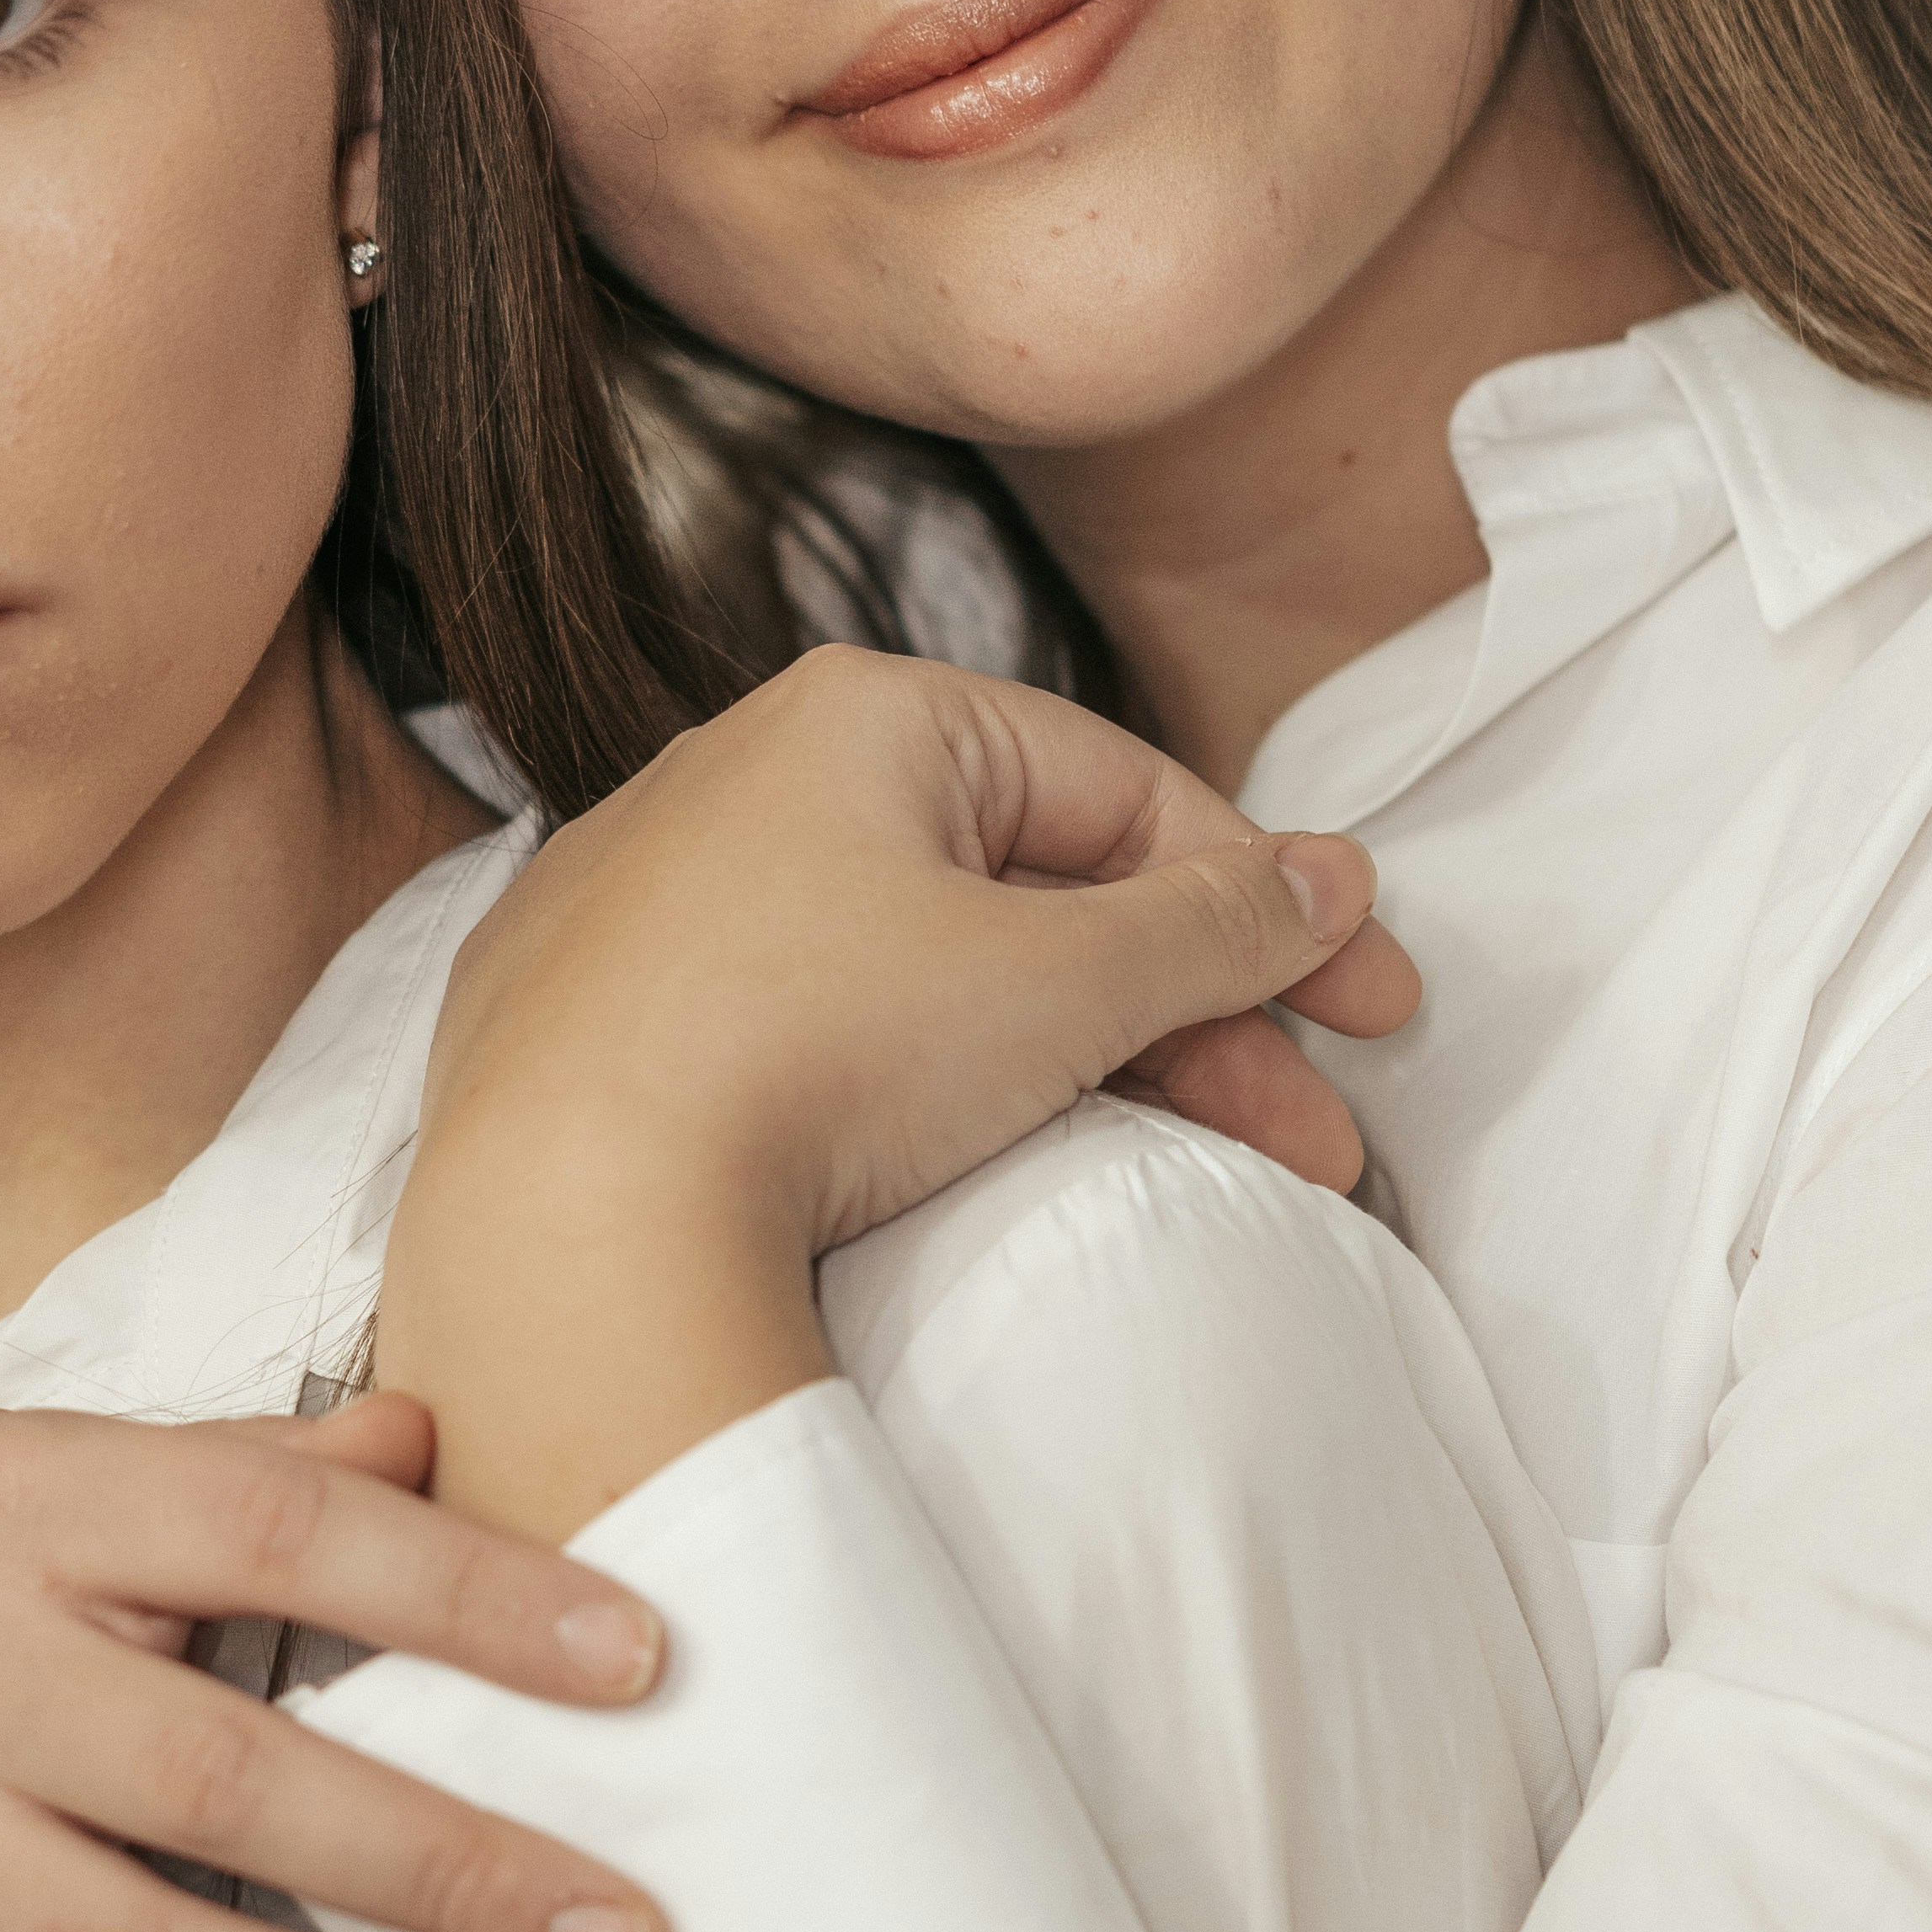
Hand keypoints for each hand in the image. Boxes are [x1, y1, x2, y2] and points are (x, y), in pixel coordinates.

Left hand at [378, 648, 1406, 1534]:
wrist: (562, 1214)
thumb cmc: (813, 1054)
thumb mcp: (1060, 981)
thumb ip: (1216, 924)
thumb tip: (1330, 878)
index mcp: (863, 716)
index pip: (1126, 793)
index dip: (1269, 910)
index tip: (1368, 1011)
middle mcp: (743, 775)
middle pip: (1034, 894)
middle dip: (1195, 1021)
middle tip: (1311, 1137)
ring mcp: (653, 903)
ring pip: (923, 969)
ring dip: (1078, 1066)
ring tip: (1192, 1171)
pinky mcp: (592, 1024)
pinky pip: (797, 1034)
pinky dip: (912, 1093)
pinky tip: (996, 1169)